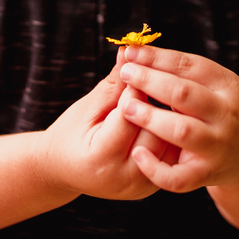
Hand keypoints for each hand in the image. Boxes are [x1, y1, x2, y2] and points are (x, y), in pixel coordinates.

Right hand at [37, 50, 166, 201]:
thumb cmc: (72, 134)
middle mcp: (125, 178)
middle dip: (157, 102)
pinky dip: (172, 132)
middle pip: (155, 132)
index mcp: (101, 158)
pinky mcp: (153, 186)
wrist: (65, 171)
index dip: (136, 89)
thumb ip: (113, 85)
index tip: (140, 66)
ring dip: (169, 117)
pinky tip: (168, 113)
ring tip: (165, 95)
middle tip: (157, 79)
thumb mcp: (87, 108)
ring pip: (170, 144)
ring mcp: (141, 186)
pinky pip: (173, 155)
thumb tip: (129, 52)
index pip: (129, 117)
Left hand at [117, 45, 238, 193]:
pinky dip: (155, 167)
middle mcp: (228, 115)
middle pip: (184, 94)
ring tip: (125, 106)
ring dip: (150, 117)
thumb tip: (130, 51)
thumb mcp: (205, 85)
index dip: (156, 58)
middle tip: (125, 73)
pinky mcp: (207, 174)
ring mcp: (219, 146)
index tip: (130, 52)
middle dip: (150, 81)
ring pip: (181, 130)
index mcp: (228, 85)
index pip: (189, 65)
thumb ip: (173, 70)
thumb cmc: (212, 111)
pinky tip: (137, 154)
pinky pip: (178, 177)